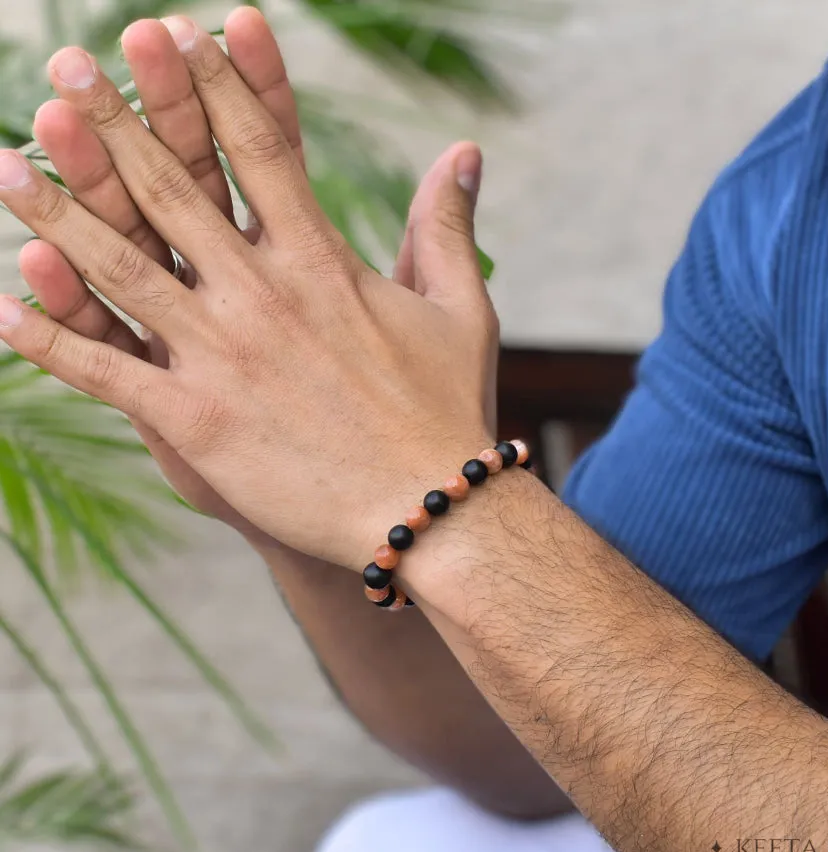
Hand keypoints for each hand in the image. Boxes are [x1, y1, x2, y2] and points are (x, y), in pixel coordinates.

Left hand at [0, 10, 497, 569]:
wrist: (428, 510)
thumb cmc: (447, 411)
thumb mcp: (461, 310)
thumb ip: (446, 225)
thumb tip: (464, 151)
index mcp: (323, 263)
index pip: (260, 149)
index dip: (216, 83)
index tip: (179, 33)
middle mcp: (263, 295)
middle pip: (174, 188)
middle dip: (115, 119)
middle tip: (64, 65)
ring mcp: (222, 357)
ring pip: (120, 267)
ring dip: (55, 210)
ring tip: (3, 161)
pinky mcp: (196, 421)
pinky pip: (105, 369)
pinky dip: (49, 338)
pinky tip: (1, 308)